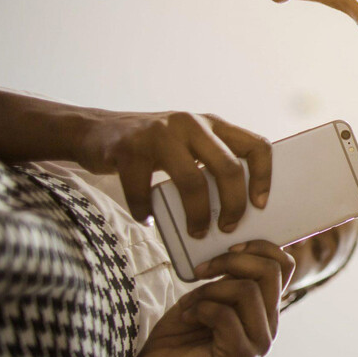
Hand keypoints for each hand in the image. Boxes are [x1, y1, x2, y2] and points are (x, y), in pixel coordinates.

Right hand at [76, 110, 270, 237]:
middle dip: (233, 205)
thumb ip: (211, 162)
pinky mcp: (128, 148)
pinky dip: (146, 211)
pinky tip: (147, 219)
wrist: (94, 130)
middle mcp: (190, 124)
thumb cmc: (151, 147)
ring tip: (195, 232)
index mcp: (212, 124)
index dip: (264, 177)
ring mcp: (159, 133)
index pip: (256, 145)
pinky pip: (144, 191)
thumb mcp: (188, 144)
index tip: (260, 206)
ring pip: (192, 181)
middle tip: (228, 227)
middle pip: (228, 168)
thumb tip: (240, 209)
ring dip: (196, 214)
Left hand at [131, 242, 292, 356]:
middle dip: (231, 261)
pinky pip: (225, 315)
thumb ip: (231, 277)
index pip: (285, 265)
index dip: (259, 247)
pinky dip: (200, 309)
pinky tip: (187, 317)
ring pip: (247, 291)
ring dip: (209, 290)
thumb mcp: (210, 294)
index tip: (228, 248)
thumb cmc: (180, 332)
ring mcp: (258, 343)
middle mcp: (269, 325)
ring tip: (190, 303)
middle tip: (201, 271)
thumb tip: (239, 247)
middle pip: (270, 272)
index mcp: (266, 307)